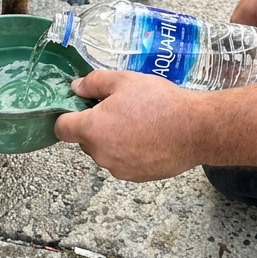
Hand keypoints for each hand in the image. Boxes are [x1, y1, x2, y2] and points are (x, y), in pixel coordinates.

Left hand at [54, 70, 204, 181]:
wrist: (194, 129)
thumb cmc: (158, 101)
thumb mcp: (124, 80)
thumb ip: (93, 83)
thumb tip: (76, 88)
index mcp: (92, 129)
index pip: (62, 128)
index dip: (68, 115)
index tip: (81, 107)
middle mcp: (100, 154)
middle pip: (85, 140)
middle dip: (96, 125)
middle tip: (119, 108)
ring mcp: (117, 168)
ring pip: (105, 151)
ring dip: (113, 139)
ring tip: (139, 122)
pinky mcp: (135, 177)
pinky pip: (122, 161)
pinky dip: (129, 151)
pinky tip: (148, 137)